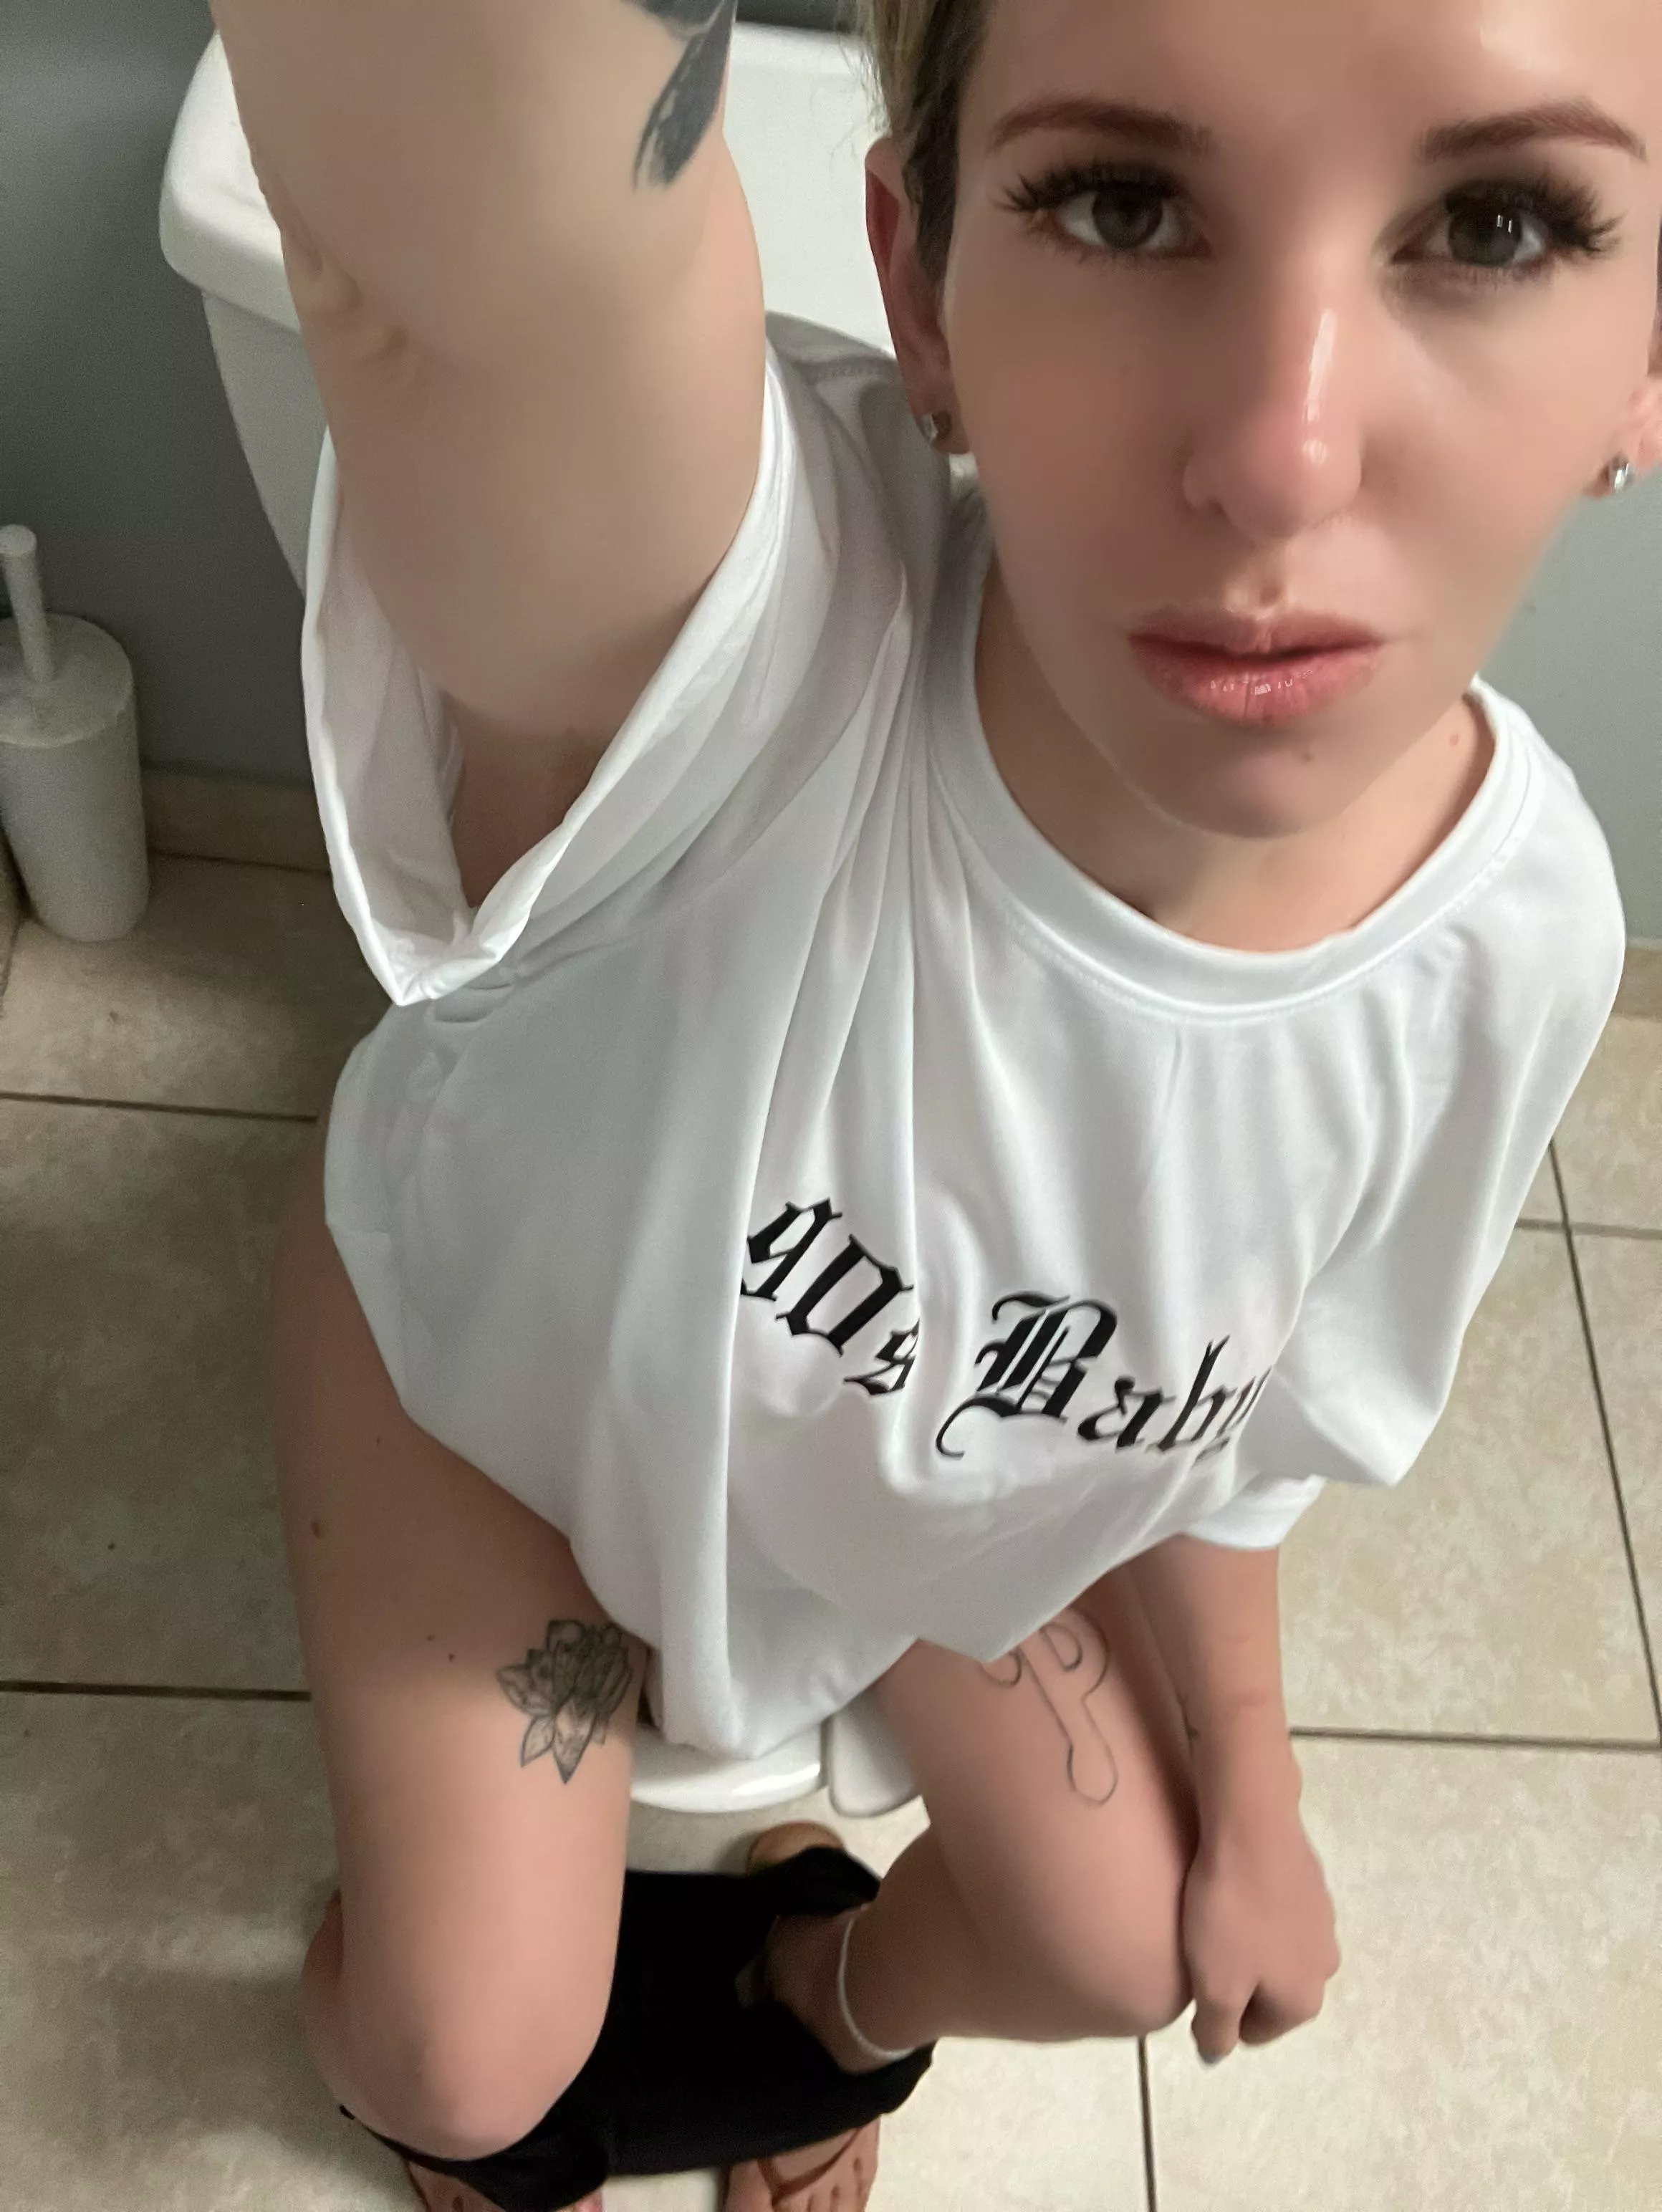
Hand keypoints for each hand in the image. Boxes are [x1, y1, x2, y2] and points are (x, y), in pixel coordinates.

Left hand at [1182, 1747, 1340, 2063]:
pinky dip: (1256, 1907)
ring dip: (1246, 1941)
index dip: (1219, 2012)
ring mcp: (1323, 1921)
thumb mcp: (1214, 1983)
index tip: (1197, 1979)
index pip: (1254, 2031)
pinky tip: (1231, 1886)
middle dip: (1236, 1976)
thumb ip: (1216, 2028)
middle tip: (1202, 1947)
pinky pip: (1277, 1911)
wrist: (1252, 1825)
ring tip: (1213, 1914)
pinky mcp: (1312, 1881)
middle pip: (1268, 1991)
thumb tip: (1217, 2054)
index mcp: (1304, 2000)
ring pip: (1274, 1949)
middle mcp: (1325, 1966)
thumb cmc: (1231, 1913)